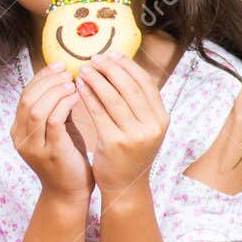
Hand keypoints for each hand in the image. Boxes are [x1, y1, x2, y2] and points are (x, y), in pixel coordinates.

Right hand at [12, 62, 92, 200]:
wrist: (69, 193)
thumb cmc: (66, 159)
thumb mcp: (58, 130)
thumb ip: (56, 108)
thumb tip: (65, 78)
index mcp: (19, 130)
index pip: (25, 95)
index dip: (41, 78)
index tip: (59, 66)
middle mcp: (20, 138)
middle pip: (27, 99)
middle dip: (48, 81)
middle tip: (67, 72)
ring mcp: (33, 147)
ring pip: (37, 109)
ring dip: (55, 91)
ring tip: (73, 83)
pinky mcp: (50, 153)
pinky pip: (53, 121)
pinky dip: (64, 104)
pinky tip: (77, 97)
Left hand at [74, 52, 168, 192]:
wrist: (126, 187)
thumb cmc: (130, 153)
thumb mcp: (143, 128)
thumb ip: (139, 104)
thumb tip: (122, 68)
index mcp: (162, 119)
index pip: (146, 83)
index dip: (128, 66)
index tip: (112, 54)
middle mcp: (152, 126)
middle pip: (130, 87)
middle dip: (110, 69)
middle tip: (94, 58)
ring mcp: (134, 135)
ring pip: (113, 98)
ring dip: (96, 80)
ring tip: (83, 70)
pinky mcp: (114, 143)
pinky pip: (98, 113)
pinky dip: (88, 97)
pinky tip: (79, 88)